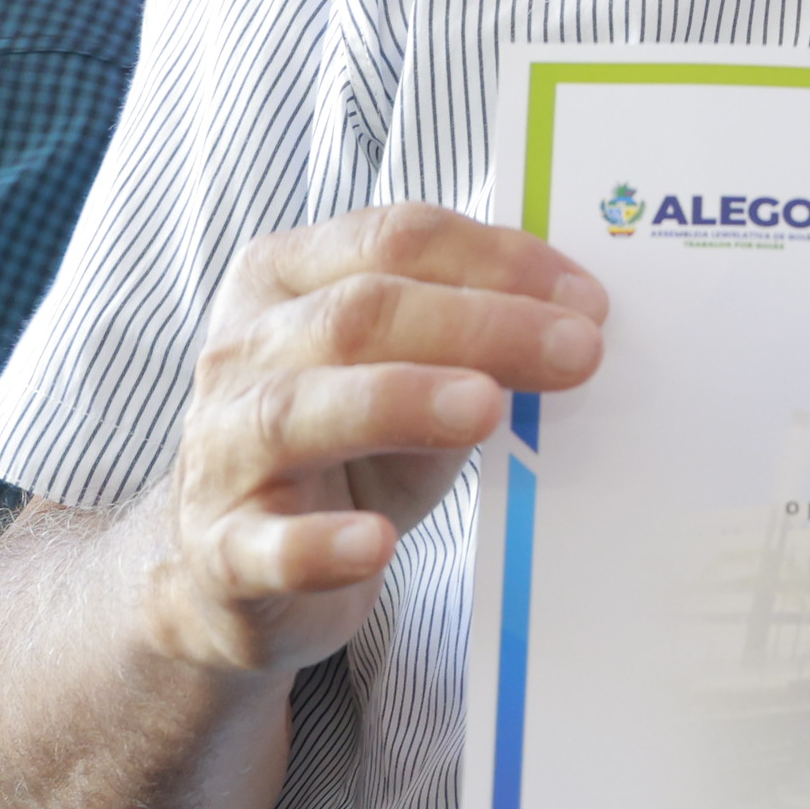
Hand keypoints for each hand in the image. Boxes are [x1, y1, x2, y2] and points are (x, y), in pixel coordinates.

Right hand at [145, 203, 606, 679]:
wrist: (235, 568)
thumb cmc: (346, 448)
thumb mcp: (412, 372)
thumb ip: (473, 337)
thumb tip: (582, 318)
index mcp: (285, 279)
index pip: (394, 240)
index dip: (496, 260)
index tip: (589, 299)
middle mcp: (241, 353)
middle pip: (358, 315)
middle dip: (479, 325)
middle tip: (578, 350)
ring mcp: (220, 452)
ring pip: (301, 410)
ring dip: (401, 401)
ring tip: (486, 407)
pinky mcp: (223, 553)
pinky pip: (266, 546)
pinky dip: (320, 546)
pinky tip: (376, 545)